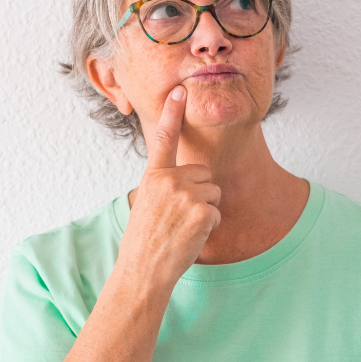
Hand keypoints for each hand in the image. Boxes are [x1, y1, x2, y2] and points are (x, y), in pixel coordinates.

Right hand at [119, 86, 221, 285]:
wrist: (143, 270)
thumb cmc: (143, 241)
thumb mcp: (145, 204)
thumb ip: (163, 186)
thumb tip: (185, 179)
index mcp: (153, 176)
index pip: (164, 139)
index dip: (173, 113)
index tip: (180, 91)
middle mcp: (170, 181)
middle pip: (204, 174)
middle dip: (200, 193)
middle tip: (179, 216)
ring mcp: (187, 195)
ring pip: (214, 192)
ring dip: (205, 211)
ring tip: (183, 228)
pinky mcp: (202, 212)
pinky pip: (217, 212)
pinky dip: (209, 227)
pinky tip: (190, 237)